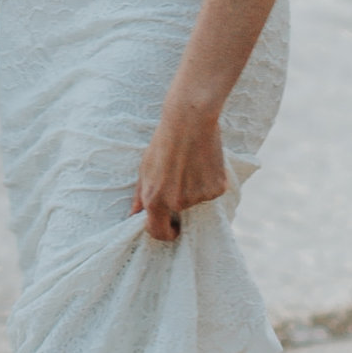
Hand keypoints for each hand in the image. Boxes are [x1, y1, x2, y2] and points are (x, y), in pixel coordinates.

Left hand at [133, 93, 227, 241]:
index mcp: (154, 200)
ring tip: (191, 164)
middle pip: (180, 216)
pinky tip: (204, 162)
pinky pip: (212, 192)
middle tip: (182, 185)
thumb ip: (140, 195)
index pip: (157, 232)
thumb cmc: (164, 141)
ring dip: (195, 189)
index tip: (171, 227)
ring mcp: (197, 197)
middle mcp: (176, 203)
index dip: (164, 233)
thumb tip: (134, 214)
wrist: (190, 119)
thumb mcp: (145, 168)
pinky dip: (210, 181)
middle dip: (180, 210)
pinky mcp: (216, 189)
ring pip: (197, 201)